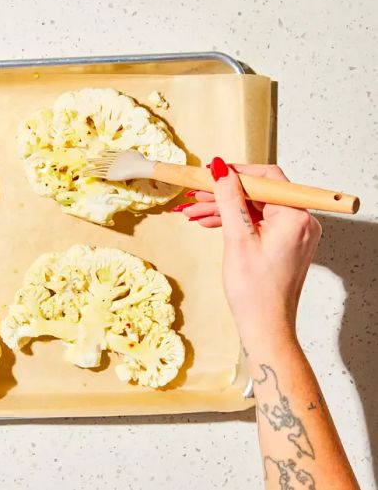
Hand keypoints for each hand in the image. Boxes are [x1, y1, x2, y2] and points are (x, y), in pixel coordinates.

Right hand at [173, 158, 321, 342]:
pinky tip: (211, 223)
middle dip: (224, 193)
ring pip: (255, 208)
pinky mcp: (286, 243)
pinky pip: (259, 222)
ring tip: (195, 212)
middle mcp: (301, 221)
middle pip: (259, 193)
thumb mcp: (236, 238)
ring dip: (225, 208)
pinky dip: (235, 221)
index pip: (267, 178)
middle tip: (195, 195)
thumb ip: (228, 199)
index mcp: (295, 217)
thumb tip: (220, 169)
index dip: (236, 172)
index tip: (211, 173)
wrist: (265, 326)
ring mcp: (294, 233)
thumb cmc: (255, 291)